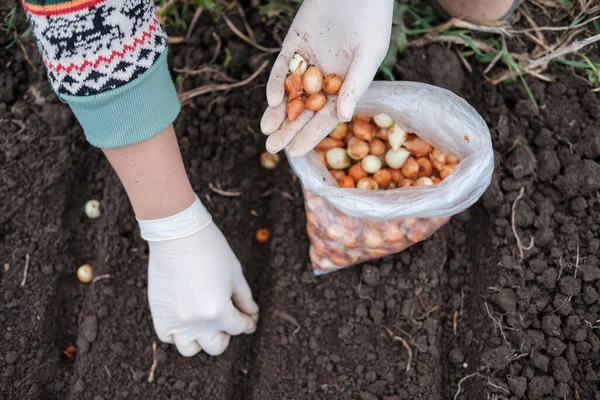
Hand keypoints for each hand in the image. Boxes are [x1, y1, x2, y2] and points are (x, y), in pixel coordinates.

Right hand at [139, 196, 258, 356]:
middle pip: (216, 346)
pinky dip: (178, 334)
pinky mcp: (158, 314)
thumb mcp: (235, 273)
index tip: (249, 319)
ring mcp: (175, 321)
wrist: (177, 235)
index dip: (247, 322)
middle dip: (226, 335)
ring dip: (200, 340)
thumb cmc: (210, 249)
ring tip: (204, 324)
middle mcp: (195, 322)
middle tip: (227, 320)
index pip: (238, 328)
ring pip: (190, 349)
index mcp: (218, 312)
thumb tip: (251, 313)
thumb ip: (244, 298)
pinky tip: (186, 319)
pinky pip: (168, 337)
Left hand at [261, 0, 392, 157]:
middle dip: (288, 129)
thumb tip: (343, 117)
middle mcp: (325, 78)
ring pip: (290, 93)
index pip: (325, 118)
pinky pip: (282, 69)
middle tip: (272, 148)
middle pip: (303, 110)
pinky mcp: (293, 46)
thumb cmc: (371, 19)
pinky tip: (272, 100)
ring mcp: (307, 63)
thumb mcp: (368, 53)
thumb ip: (355, 84)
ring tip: (266, 130)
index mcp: (345, 87)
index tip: (295, 153)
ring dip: (278, 111)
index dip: (311, 136)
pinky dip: (276, 84)